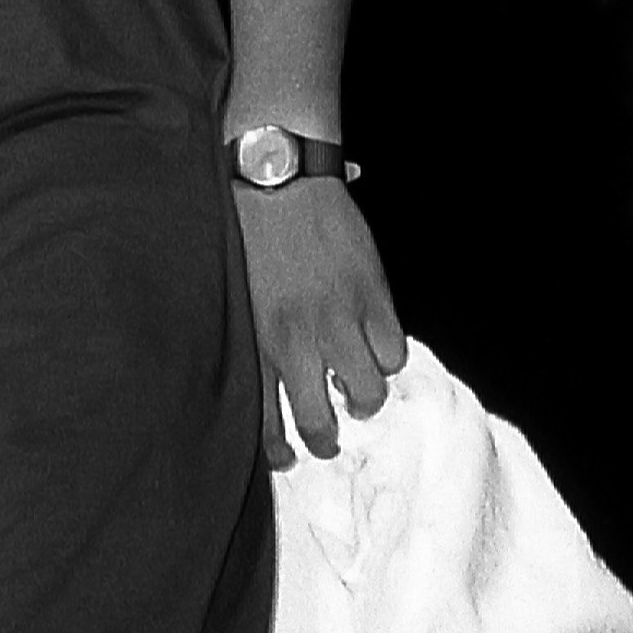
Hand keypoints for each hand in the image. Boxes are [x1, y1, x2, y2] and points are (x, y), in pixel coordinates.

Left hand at [234, 177, 406, 468]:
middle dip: (325, 439)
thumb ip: (255, 337)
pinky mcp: (371, 295)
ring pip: (367, 394)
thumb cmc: (248, 229)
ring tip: (357, 388)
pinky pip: (394, 352)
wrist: (277, 175)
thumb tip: (270, 380)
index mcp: (257, 341)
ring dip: (364, 398)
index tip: (287, 457)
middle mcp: (296, 340)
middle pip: (318, 423)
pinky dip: (388, 355)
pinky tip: (375, 343)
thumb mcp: (237, 291)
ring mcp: (337, 319)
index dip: (281, 451)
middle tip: (328, 433)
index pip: (267, 422)